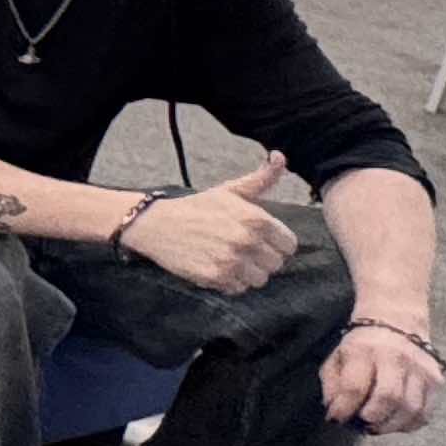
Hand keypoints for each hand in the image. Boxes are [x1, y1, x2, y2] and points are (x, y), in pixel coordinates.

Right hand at [121, 153, 296, 291]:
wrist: (156, 224)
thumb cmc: (197, 207)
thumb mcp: (230, 190)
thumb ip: (261, 178)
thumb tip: (280, 156)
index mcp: (256, 218)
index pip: (288, 244)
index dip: (275, 243)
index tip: (258, 239)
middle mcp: (246, 240)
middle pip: (276, 264)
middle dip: (261, 258)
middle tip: (241, 249)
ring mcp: (231, 260)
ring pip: (259, 279)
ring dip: (247, 273)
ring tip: (229, 259)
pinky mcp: (215, 277)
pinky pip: (238, 289)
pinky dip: (230, 282)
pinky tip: (216, 267)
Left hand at [321, 320, 443, 433]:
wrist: (398, 322)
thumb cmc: (361, 346)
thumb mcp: (337, 357)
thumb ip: (332, 385)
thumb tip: (335, 413)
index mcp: (365, 350)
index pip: (355, 386)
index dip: (344, 409)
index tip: (336, 419)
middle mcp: (396, 358)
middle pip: (389, 397)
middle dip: (372, 419)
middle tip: (362, 425)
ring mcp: (420, 369)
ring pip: (410, 408)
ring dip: (390, 425)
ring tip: (376, 426)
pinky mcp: (436, 380)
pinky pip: (425, 413)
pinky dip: (408, 424)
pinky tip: (395, 421)